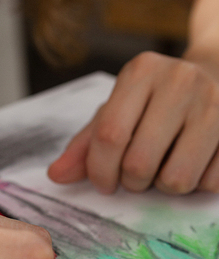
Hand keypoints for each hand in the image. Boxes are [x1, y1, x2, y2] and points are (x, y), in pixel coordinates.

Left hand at [47, 51, 218, 194]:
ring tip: (165, 167)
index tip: (103, 183)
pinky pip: (211, 183)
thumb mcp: (117, 110)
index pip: (109, 135)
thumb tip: (56, 176)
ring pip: (176, 179)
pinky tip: (195, 162)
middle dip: (131, 183)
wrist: (217, 73)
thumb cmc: (156, 100)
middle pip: (139, 163)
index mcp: (141, 72)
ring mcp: (215, 103)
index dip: (100, 170)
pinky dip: (198, 185)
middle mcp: (180, 81)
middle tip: (135, 176)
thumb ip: (86, 144)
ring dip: (164, 187)